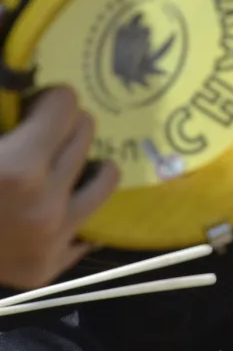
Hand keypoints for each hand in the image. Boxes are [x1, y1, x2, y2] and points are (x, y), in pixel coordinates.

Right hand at [0, 87, 118, 290]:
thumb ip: (2, 108)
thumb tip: (16, 82)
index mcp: (18, 168)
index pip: (65, 105)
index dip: (49, 98)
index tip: (38, 102)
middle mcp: (44, 205)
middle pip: (84, 135)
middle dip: (65, 124)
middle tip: (47, 128)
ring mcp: (51, 240)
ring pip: (104, 180)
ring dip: (89, 162)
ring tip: (68, 159)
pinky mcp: (47, 267)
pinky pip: (84, 229)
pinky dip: (72, 211)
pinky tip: (57, 202)